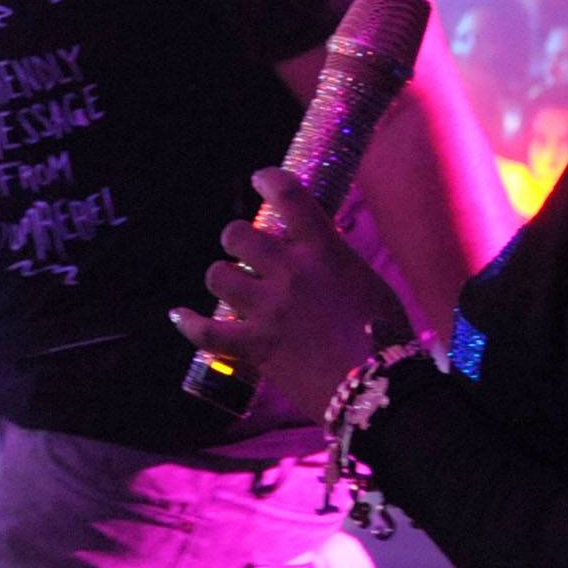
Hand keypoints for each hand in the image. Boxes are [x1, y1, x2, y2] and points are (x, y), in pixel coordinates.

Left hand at [171, 168, 412, 418]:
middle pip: (237, 235)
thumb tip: (323, 257)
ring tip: (233, 285)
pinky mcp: (255, 346)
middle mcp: (290, 272)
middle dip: (238, 240)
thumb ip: (338, 264)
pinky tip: (179, 316)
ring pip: (218, 275)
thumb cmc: (389, 337)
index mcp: (324, 250)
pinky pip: (206, 332)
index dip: (268, 180)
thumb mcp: (370, 282)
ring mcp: (268, 309)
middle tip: (248, 254)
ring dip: (223, 277)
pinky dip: (188, 323)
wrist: (379, 388)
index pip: (288, 196)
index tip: (261, 180)